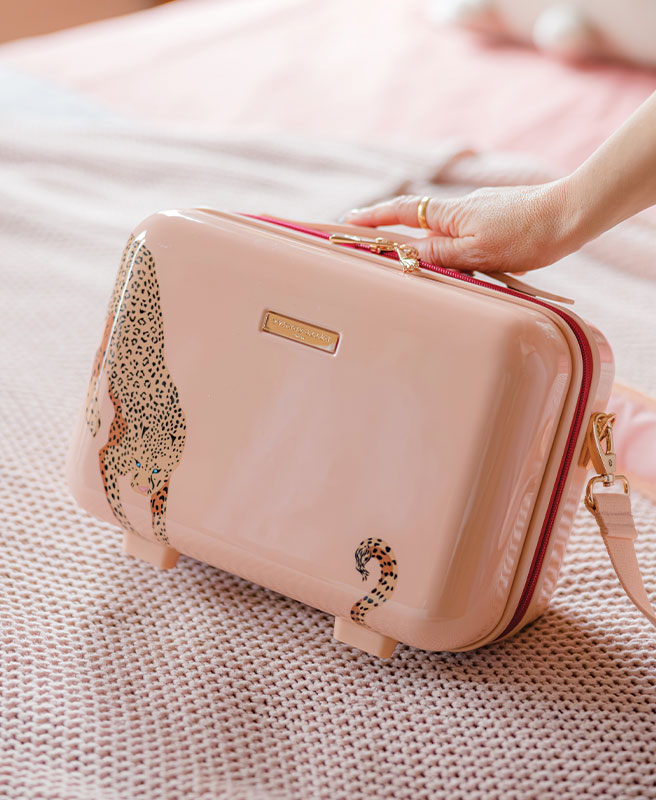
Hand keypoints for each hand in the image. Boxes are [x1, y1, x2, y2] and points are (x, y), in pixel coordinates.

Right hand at [343, 180, 577, 273]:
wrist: (570, 215)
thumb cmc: (526, 234)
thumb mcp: (476, 252)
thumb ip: (438, 253)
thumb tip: (406, 253)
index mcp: (450, 214)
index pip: (401, 212)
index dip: (373, 217)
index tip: (349, 221)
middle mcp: (460, 210)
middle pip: (418, 223)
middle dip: (393, 232)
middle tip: (369, 244)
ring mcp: (478, 213)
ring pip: (442, 233)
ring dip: (426, 245)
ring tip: (420, 265)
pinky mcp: (494, 220)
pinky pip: (462, 236)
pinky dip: (450, 247)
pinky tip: (462, 263)